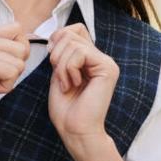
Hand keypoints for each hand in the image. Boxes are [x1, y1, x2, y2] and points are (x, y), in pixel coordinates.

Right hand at [0, 22, 29, 136]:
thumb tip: (29, 42)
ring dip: (9, 79)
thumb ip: (4, 51)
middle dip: (15, 68)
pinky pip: (13, 72)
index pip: (17, 28)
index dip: (19, 50)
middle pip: (22, 47)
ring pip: (19, 62)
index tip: (1, 67)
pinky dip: (6, 87)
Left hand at [46, 23, 119, 148]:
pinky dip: (68, 68)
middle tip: (60, 77)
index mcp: (89, 59)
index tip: (53, 62)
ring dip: (61, 65)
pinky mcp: (107, 68)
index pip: (74, 29)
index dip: (58, 39)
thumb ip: (61, 54)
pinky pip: (80, 52)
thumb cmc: (66, 110)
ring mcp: (106, 62)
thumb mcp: (58, 74)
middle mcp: (100, 58)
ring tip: (67, 84)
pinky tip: (73, 84)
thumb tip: (58, 34)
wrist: (76, 131)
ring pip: (73, 42)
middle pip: (72, 32)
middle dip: (57, 53)